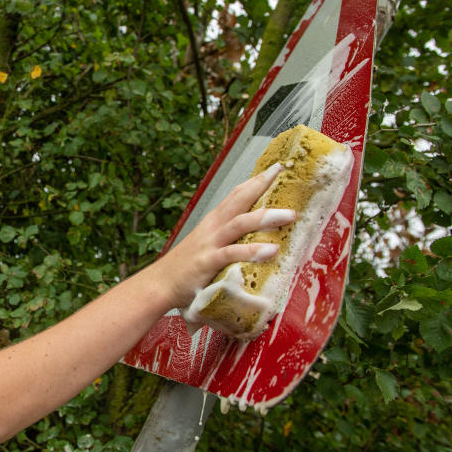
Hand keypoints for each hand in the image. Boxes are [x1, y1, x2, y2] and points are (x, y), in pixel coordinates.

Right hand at [151, 163, 295, 308]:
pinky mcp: (209, 262)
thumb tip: (256, 236)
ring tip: (290, 214)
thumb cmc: (187, 266)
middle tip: (283, 172)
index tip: (276, 168)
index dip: (256, 180)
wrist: (161, 283)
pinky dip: (252, 251)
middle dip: (262, 185)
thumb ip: (229, 238)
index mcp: (214, 221)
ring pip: (240, 224)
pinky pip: (233, 254)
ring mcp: (211, 243)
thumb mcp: (208, 244)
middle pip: (240, 200)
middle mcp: (213, 227)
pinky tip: (271, 251)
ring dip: (265, 217)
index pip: (236, 194)